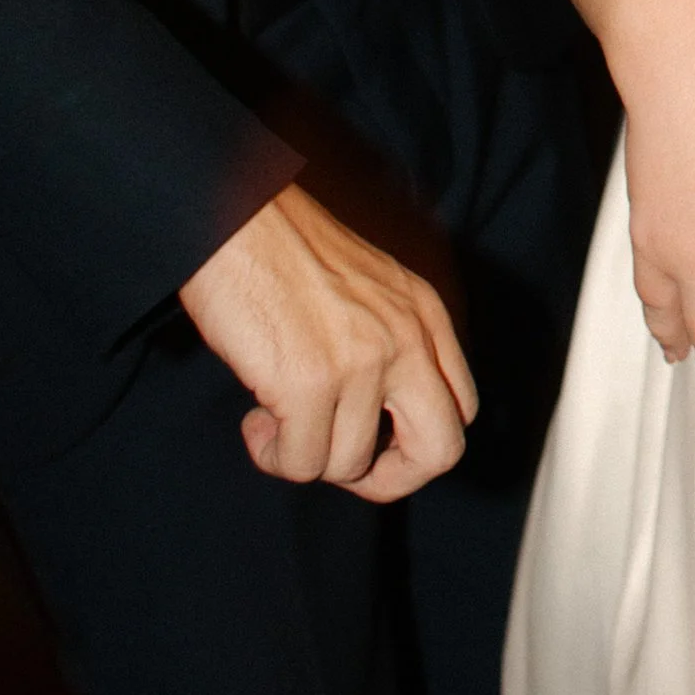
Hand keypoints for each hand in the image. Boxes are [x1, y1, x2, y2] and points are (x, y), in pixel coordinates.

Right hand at [179, 182, 476, 500]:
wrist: (233, 216)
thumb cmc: (284, 251)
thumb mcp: (368, 289)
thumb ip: (390, 343)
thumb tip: (376, 426)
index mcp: (425, 314)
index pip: (462, 408)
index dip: (414, 441)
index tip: (368, 437)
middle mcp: (407, 338)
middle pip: (440, 451)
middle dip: (387, 478)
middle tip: (336, 459)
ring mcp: (363, 363)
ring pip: (350, 465)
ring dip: (306, 457)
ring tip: (275, 418)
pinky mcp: (310, 383)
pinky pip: (300, 463)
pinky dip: (274, 455)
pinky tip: (257, 419)